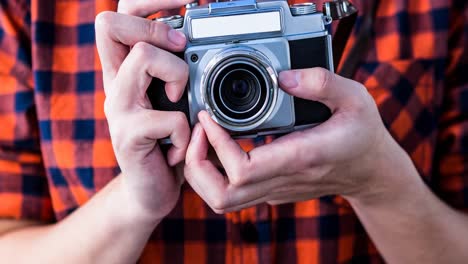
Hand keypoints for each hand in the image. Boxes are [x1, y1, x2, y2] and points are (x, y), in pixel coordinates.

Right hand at [95, 0, 192, 222]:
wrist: (152, 189)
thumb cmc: (169, 140)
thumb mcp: (177, 100)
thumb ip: (180, 72)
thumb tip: (202, 43)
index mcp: (126, 69)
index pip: (120, 14)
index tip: (188, 1)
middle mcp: (115, 82)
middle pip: (110, 23)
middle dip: (155, 30)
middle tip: (180, 53)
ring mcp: (117, 108)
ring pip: (141, 58)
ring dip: (176, 76)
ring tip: (182, 102)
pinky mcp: (128, 136)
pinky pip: (168, 116)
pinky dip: (185, 130)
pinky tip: (180, 144)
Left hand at [184, 68, 393, 212]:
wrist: (371, 173)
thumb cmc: (364, 135)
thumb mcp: (354, 98)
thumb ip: (321, 83)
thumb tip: (283, 76)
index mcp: (301, 157)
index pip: (243, 169)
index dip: (216, 145)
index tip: (209, 117)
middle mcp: (284, 179)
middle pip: (222, 195)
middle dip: (196, 164)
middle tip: (199, 131)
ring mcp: (276, 190)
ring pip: (222, 201)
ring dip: (201, 172)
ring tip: (203, 138)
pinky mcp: (272, 191)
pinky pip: (232, 193)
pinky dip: (213, 173)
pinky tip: (218, 146)